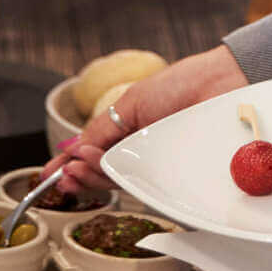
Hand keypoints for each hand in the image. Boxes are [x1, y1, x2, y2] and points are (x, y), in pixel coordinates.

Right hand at [55, 42, 246, 194]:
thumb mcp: (132, 103)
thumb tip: (72, 151)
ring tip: (77, 168)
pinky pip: (144, 188)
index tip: (48, 178)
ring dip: (92, 179)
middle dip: (79, 175)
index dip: (71, 168)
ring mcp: (159, 167)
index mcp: (131, 133)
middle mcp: (143, 154)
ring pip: (119, 184)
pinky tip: (102, 170)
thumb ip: (103, 129)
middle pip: (104, 174)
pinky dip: (117, 182)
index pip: (96, 155)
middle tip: (65, 173)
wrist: (222, 82)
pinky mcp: (175, 180)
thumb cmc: (182, 85)